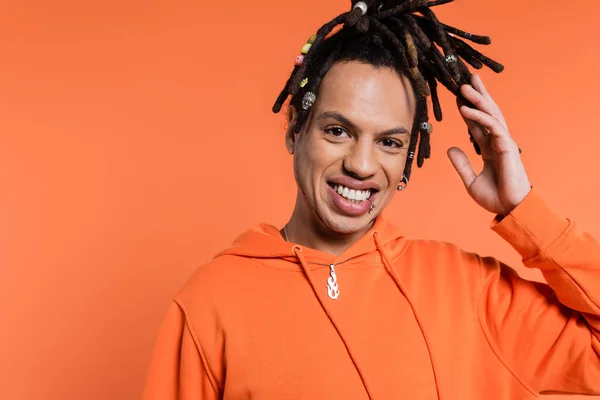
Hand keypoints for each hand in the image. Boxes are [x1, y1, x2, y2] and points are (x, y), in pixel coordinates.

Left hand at [447, 74, 530, 215]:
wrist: (510, 210)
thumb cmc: (495, 198)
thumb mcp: (471, 181)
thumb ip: (461, 164)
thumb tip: (449, 148)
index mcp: (490, 149)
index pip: (477, 125)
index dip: (468, 111)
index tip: (457, 99)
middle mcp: (497, 142)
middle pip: (487, 113)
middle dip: (478, 95)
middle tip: (466, 79)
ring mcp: (503, 143)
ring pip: (491, 114)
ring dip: (478, 99)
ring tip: (463, 87)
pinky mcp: (507, 147)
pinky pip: (492, 126)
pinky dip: (478, 116)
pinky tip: (464, 109)